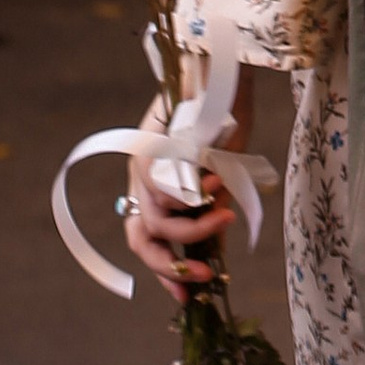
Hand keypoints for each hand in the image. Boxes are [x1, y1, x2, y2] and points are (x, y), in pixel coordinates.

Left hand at [122, 65, 255, 296]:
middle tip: (203, 280)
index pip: (145, 238)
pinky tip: (218, 185)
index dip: (163, 270)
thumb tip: (214, 257)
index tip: (188, 299)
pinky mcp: (155, 147)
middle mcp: (140, 176)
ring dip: (194, 229)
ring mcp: (143, 162)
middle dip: (169, 266)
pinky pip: (169, 190)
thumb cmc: (223, 115)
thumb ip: (211, 210)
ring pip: (157, 220)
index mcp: (151, 184)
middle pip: (140, 237)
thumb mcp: (220, 173)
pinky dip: (196, 197)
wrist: (220, 65)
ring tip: (225, 216)